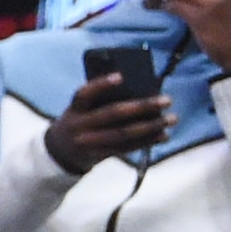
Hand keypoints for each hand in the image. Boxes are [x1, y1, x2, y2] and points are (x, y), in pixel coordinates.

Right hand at [47, 76, 173, 171]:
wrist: (58, 153)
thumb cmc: (78, 122)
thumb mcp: (79, 110)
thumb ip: (99, 102)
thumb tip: (139, 93)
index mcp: (74, 110)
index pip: (84, 94)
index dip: (101, 85)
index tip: (121, 76)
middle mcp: (79, 126)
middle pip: (112, 114)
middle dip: (142, 106)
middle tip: (166, 100)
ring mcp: (89, 143)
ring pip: (124, 133)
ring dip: (151, 126)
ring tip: (171, 119)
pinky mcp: (99, 155)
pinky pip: (126, 148)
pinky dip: (147, 141)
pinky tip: (163, 135)